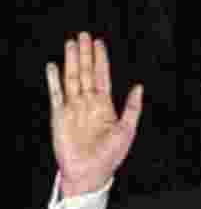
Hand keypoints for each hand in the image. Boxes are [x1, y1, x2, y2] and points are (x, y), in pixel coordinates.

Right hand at [46, 32, 142, 197]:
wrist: (91, 173)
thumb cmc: (110, 155)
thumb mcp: (127, 130)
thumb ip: (132, 108)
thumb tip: (139, 86)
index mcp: (105, 106)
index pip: (103, 77)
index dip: (102, 60)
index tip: (100, 43)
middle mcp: (88, 103)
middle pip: (86, 73)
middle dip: (85, 54)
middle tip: (84, 35)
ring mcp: (73, 108)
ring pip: (72, 79)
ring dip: (72, 61)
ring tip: (71, 44)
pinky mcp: (59, 116)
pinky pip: (56, 94)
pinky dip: (54, 80)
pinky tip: (54, 66)